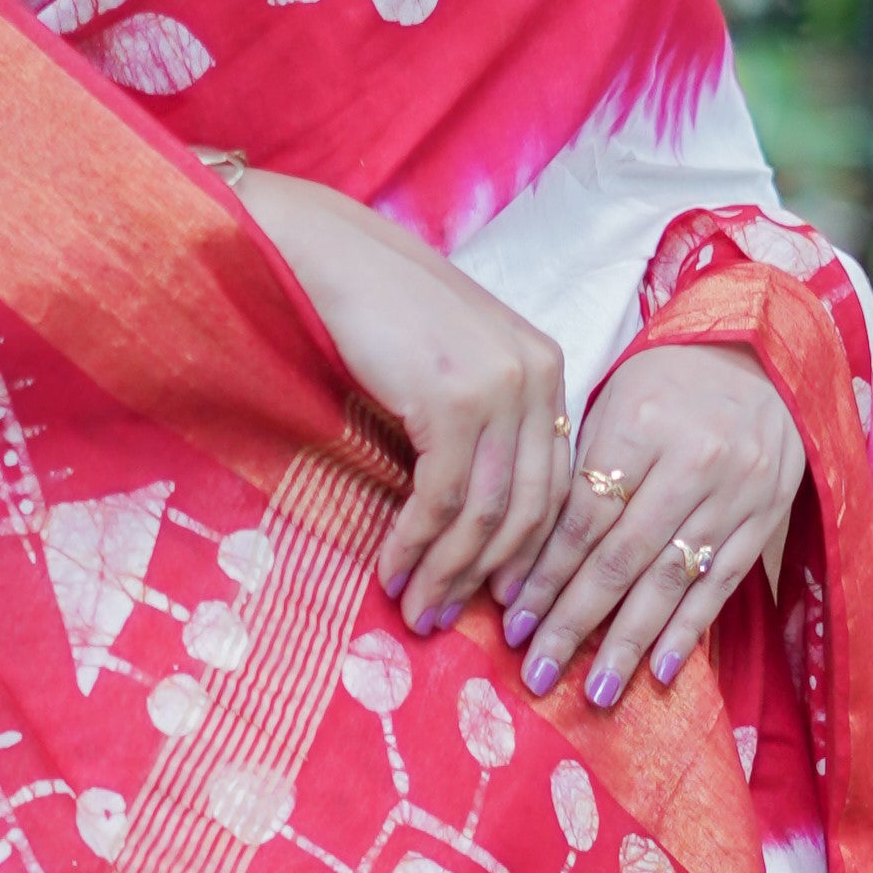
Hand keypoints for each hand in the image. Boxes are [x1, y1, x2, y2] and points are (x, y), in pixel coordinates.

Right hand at [217, 162, 575, 628]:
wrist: (318, 252)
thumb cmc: (370, 309)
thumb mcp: (447, 364)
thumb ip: (477, 423)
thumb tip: (472, 518)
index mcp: (545, 366)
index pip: (554, 483)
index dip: (525, 553)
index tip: (495, 600)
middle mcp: (537, 373)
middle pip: (530, 508)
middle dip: (487, 577)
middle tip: (446, 620)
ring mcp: (500, 384)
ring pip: (488, 512)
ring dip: (448, 572)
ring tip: (416, 610)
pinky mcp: (452, 397)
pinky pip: (444, 498)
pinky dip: (418, 544)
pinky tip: (393, 569)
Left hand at [507, 346, 808, 706]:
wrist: (763, 356)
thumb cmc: (667, 383)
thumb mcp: (614, 403)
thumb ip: (579, 473)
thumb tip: (524, 561)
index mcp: (640, 425)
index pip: (583, 517)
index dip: (545, 576)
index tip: (510, 623)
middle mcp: (691, 462)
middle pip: (621, 558)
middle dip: (574, 622)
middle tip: (537, 672)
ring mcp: (734, 494)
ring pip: (671, 580)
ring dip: (629, 642)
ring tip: (596, 692)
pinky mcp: (765, 517)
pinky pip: (722, 585)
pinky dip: (690, 630)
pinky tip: (661, 671)